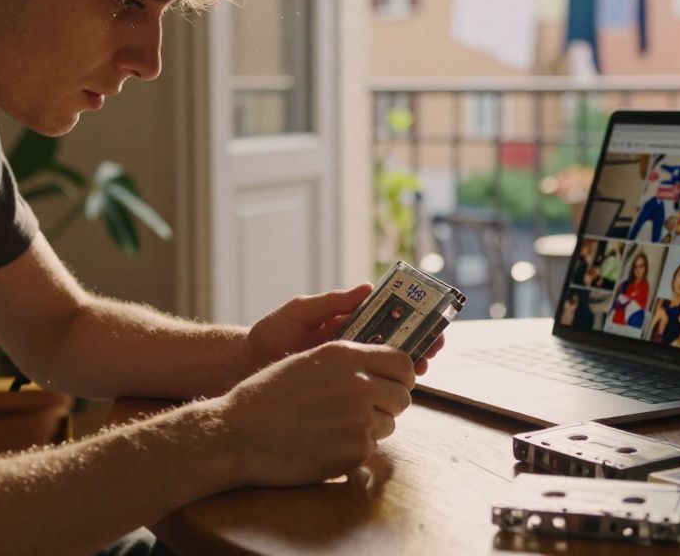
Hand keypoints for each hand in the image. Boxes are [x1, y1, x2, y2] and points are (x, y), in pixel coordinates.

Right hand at [214, 341, 414, 485]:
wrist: (239, 433)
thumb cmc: (268, 395)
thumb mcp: (309, 360)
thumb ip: (349, 361)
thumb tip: (382, 367)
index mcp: (347, 355)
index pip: (403, 363)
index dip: (401, 376)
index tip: (394, 383)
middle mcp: (358, 384)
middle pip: (403, 396)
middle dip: (388, 403)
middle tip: (365, 409)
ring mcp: (359, 420)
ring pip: (389, 424)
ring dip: (371, 427)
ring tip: (335, 426)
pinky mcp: (354, 452)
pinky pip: (371, 449)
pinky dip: (354, 449)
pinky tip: (326, 444)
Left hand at [245, 283, 446, 375]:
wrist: (244, 368)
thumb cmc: (269, 335)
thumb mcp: (299, 312)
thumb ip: (331, 302)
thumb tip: (366, 288)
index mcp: (347, 322)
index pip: (387, 318)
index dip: (412, 318)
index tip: (430, 318)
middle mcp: (352, 346)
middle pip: (395, 344)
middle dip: (419, 343)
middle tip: (435, 345)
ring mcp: (348, 370)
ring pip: (387, 369)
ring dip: (409, 367)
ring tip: (422, 366)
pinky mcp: (341, 391)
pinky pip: (369, 391)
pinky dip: (387, 390)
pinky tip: (398, 390)